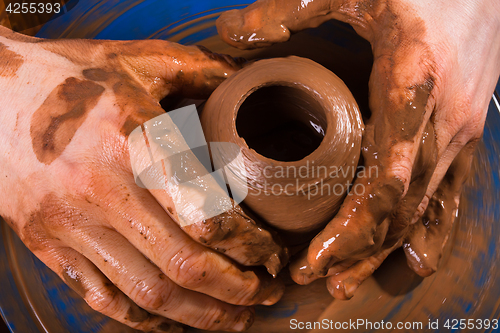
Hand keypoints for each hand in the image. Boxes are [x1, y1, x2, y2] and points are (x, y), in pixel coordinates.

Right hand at [0, 27, 286, 331]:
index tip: (271, 252)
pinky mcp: (48, 246)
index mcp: (132, 142)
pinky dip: (145, 320)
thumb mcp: (136, 59)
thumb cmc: (68, 77)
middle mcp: (101, 191)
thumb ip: (196, 68)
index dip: (249, 244)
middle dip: (236, 291)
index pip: (206, 215)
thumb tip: (241, 77)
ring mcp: (70, 226)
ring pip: (147, 294)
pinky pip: (101, 299)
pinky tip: (175, 319)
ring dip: (199, 315)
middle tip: (265, 294)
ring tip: (234, 319)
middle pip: (183, 265)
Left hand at [217, 0, 499, 296]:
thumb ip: (288, 10)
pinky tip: (411, 259)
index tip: (313, 257)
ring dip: (384, 249)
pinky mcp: (467, 132)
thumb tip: (229, 31)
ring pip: (423, 210)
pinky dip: (428, 231)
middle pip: (401, 209)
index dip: (351, 227)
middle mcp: (443, 120)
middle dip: (357, 250)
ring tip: (346, 280)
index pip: (386, 179)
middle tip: (312, 276)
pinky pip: (449, 194)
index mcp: (412, 84)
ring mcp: (461, 130)